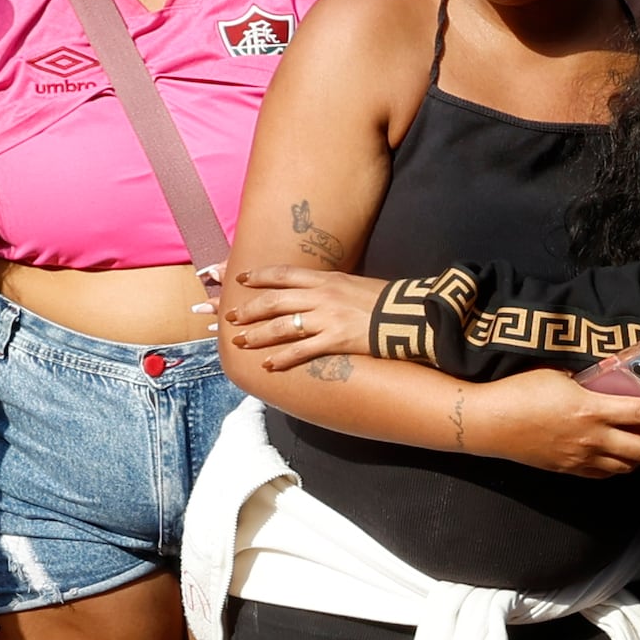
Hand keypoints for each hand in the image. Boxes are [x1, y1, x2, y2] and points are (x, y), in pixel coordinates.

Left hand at [225, 264, 384, 373]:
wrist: (410, 314)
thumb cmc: (386, 300)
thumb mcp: (354, 284)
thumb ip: (331, 288)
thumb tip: (316, 293)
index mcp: (326, 278)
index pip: (284, 273)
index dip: (259, 276)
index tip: (241, 280)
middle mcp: (322, 295)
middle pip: (274, 300)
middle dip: (248, 309)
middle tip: (230, 317)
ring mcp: (327, 318)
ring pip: (281, 326)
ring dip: (257, 334)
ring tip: (240, 342)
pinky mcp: (336, 340)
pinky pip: (301, 350)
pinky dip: (282, 358)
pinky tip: (268, 365)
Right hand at [471, 368, 639, 476]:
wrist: (488, 422)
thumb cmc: (519, 391)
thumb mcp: (559, 374)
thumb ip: (589, 380)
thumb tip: (607, 378)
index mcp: (592, 410)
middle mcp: (592, 439)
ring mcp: (581, 459)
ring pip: (628, 466)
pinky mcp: (568, 469)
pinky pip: (606, 473)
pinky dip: (623, 465)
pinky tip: (624, 453)